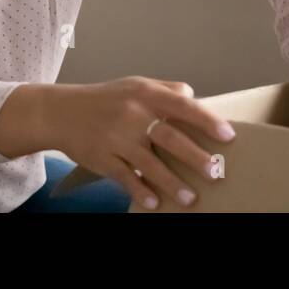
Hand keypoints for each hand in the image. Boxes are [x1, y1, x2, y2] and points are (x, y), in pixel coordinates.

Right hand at [48, 77, 237, 209]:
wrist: (60, 112)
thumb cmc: (104, 99)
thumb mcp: (134, 84)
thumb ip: (165, 89)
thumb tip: (194, 96)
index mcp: (144, 94)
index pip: (182, 105)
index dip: (206, 121)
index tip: (227, 136)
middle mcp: (132, 115)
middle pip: (170, 137)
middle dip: (196, 157)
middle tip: (216, 172)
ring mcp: (116, 139)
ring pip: (149, 164)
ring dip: (172, 184)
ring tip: (191, 199)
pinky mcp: (103, 159)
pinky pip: (126, 178)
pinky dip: (141, 192)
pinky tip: (155, 203)